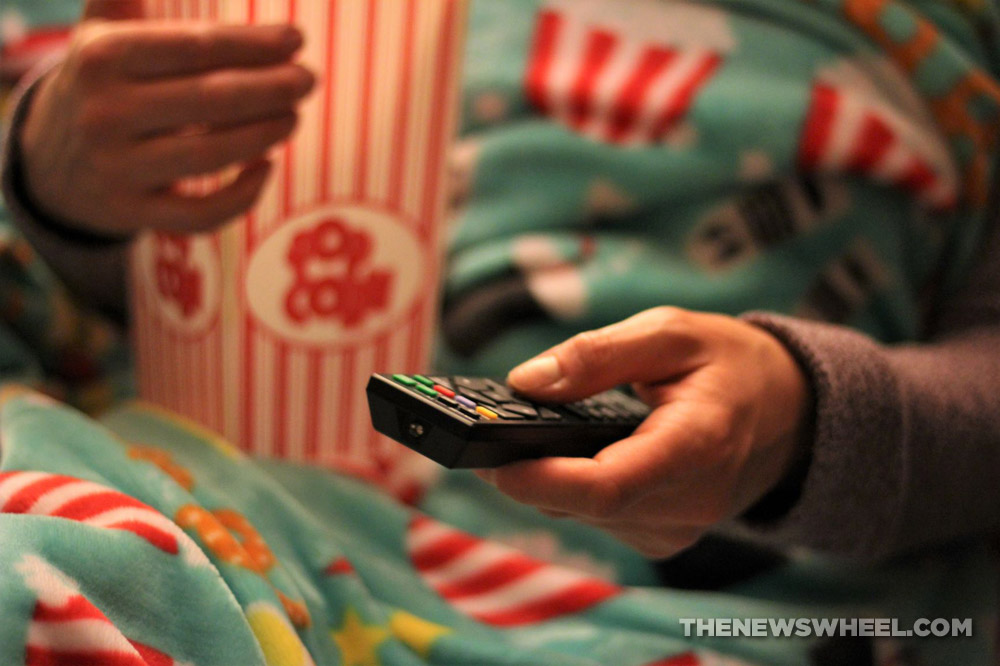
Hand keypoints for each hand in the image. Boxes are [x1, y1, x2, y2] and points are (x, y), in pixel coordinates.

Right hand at [19, 0, 315, 235]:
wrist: (49, 162)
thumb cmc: (100, 85)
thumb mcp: (101, 32)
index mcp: (102, 57)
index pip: (196, 47)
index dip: (254, 44)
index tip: (297, 39)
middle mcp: (104, 114)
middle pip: (211, 100)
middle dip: (272, 88)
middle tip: (309, 80)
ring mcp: (118, 169)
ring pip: (210, 156)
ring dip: (266, 135)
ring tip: (294, 116)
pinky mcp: (133, 213)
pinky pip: (201, 214)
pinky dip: (242, 196)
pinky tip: (266, 168)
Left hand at [478, 307, 810, 557]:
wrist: (792, 414)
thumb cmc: (733, 365)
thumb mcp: (672, 333)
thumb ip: (600, 354)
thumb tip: (527, 381)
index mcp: (696, 447)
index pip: (607, 487)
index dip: (540, 479)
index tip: (492, 459)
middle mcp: (688, 504)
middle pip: (583, 506)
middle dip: (529, 470)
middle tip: (493, 428)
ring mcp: (677, 529)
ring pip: (582, 516)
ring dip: (549, 478)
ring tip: (537, 431)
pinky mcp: (664, 537)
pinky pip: (598, 519)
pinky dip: (574, 488)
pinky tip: (577, 454)